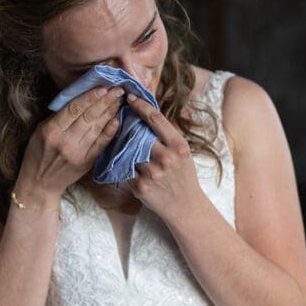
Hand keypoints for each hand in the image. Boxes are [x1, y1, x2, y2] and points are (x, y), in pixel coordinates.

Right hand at [15, 87, 122, 206]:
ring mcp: (77, 153)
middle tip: (117, 89)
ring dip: (110, 112)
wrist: (39, 184)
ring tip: (119, 100)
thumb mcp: (40, 131)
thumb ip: (57, 117)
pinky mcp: (86, 163)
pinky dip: (110, 132)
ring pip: (97, 128)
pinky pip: (101, 144)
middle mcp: (65, 141)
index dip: (89, 97)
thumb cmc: (37, 154)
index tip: (102, 87)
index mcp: (51, 130)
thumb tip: (78, 100)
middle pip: (88, 117)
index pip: (73, 109)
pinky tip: (117, 120)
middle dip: (105, 101)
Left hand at [122, 93, 202, 218]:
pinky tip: (121, 161)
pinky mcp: (140, 186)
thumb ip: (168, 135)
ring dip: (122, 145)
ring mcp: (152, 173)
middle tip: (119, 117)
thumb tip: (151, 111)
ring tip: (119, 140)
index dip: (140, 105)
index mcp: (178, 146)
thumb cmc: (184, 176)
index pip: (156, 119)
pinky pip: (124, 168)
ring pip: (127, 151)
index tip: (130, 98)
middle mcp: (165, 158)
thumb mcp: (183, 152)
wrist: (185, 207)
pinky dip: (122, 164)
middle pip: (138, 133)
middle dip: (127, 125)